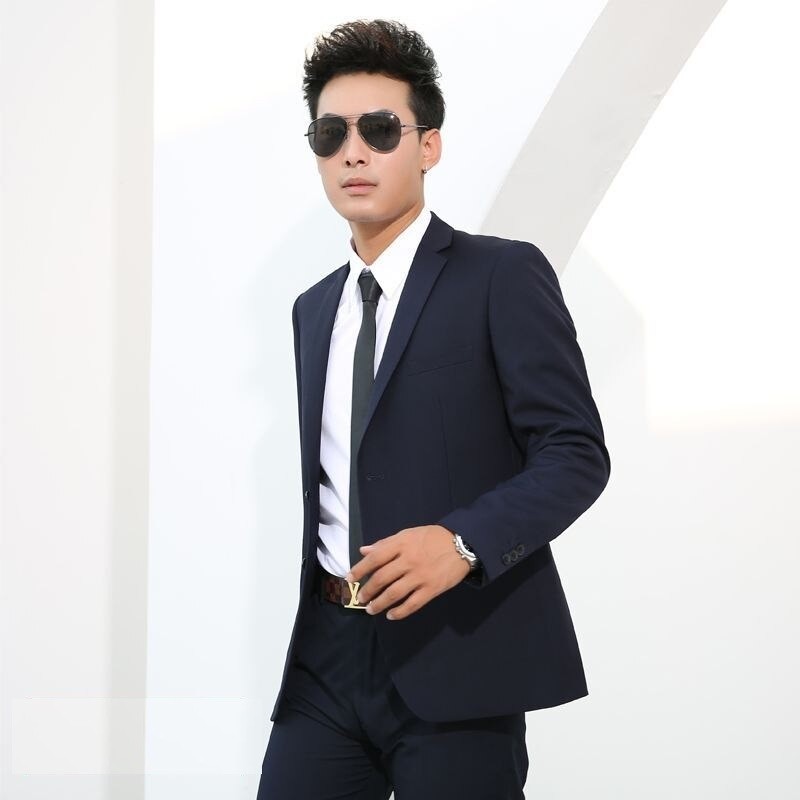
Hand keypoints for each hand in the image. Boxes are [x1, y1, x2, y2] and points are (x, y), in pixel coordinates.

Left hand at [346, 524, 470, 619]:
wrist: (461, 544)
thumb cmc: (432, 538)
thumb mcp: (408, 534)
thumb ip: (386, 543)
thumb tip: (364, 551)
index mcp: (401, 544)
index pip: (375, 558)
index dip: (360, 570)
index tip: (350, 579)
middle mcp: (408, 560)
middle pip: (382, 578)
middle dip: (367, 591)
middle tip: (360, 599)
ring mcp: (420, 576)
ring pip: (394, 594)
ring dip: (379, 603)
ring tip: (370, 609)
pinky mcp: (431, 589)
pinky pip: (412, 604)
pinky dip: (399, 612)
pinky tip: (390, 615)